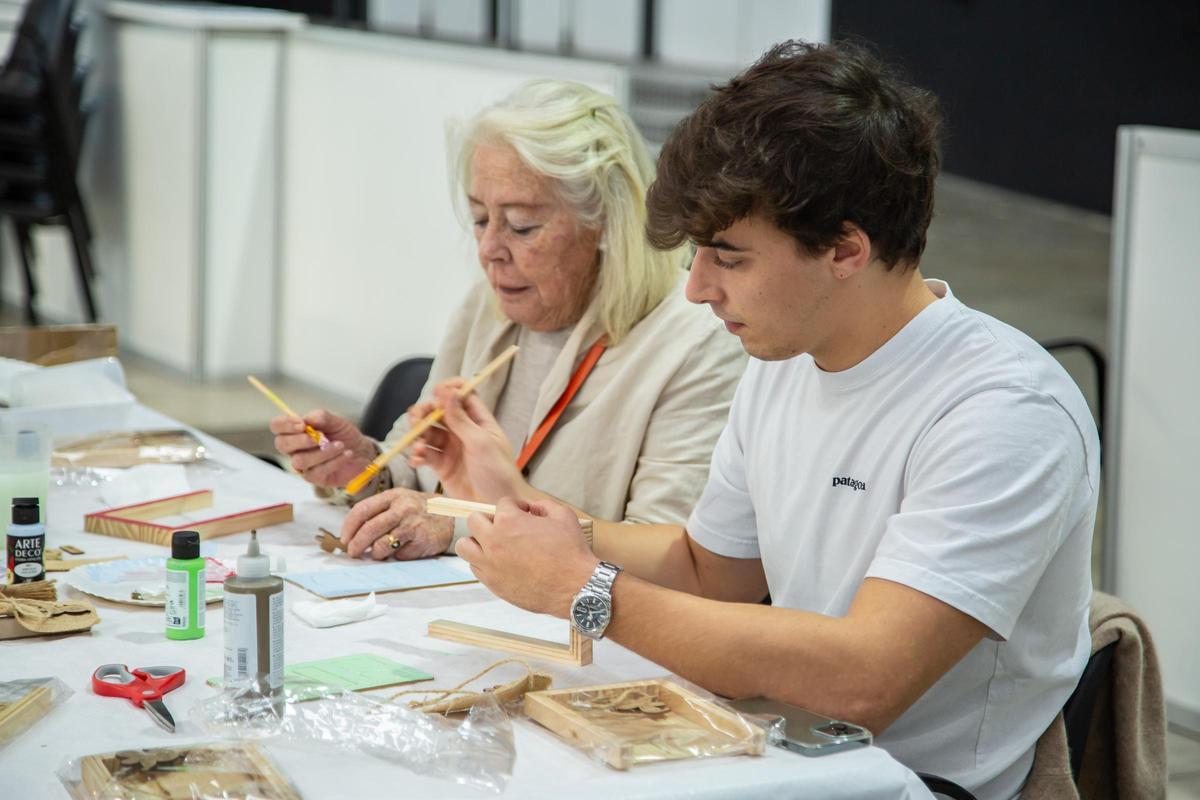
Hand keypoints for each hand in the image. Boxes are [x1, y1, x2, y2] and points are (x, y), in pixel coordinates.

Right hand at [270, 410, 376, 487]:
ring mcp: (303, 465)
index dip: (285, 424)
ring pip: (300, 461)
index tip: (302, 424)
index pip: (277, 426)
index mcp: (296, 431)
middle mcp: (295, 449)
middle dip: (300, 440)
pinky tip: (347, 454)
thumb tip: (307, 420)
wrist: (362, 451)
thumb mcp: (336, 421)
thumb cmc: (344, 435)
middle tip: (321, 437)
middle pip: (282, 444)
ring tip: (340, 445)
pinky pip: (318, 471)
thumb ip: (321, 417)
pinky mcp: (315, 478)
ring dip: (322, 452)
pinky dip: (335, 461)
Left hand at [340, 488, 454, 559]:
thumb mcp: (400, 501)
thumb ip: (379, 511)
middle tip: (352, 553)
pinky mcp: (422, 541)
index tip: (344, 538)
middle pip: (369, 529)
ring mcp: (413, 525)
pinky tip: (404, 549)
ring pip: (382, 545)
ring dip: (375, 553)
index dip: (348, 527)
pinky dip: (397, 555)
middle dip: (356, 545)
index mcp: (394, 496)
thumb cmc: (419, 510)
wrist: (451, 516)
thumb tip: (353, 533)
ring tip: (379, 552)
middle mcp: (403, 509)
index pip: (362, 510)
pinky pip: (399, 555)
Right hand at [407, 380, 526, 501]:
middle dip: (425, 413)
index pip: (462, 396)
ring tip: (419, 447)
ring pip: (428, 433)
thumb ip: (461, 419)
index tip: (436, 392)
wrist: (497, 505)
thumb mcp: (481, 443)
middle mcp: (463, 431)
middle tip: (416, 420)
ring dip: (418, 436)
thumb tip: (448, 392)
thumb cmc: (499, 473)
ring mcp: (451, 448)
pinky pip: (426, 455)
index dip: (448, 391)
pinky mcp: (442, 466)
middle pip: (438, 413)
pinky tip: (417, 460)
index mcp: (478, 421)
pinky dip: (418, 455)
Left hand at [455, 497, 597, 616]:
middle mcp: (494, 540)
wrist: (574, 588)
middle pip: (474, 520)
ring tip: (492, 544)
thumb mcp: (563, 516)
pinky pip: (474, 567)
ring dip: (476, 540)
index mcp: (509, 521)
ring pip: (464, 545)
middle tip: (506, 527)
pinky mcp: (492, 583)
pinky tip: (499, 562)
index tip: (525, 513)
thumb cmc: (571, 552)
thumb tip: (531, 508)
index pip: (501, 504)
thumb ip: (543, 505)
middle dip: (491, 519)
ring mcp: (490, 564)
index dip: (516, 506)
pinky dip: (482, 561)